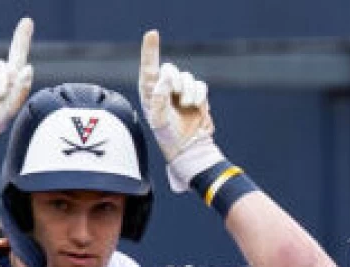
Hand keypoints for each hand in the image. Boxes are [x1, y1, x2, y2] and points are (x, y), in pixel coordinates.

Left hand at [137, 29, 221, 192]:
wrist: (188, 148)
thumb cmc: (167, 136)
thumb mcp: (158, 119)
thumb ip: (159, 97)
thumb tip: (165, 77)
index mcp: (149, 92)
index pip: (149, 66)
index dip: (150, 49)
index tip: (152, 34)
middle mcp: (164, 88)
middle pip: (171, 69)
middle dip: (175, 81)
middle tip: (176, 98)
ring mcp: (181, 91)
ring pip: (187, 77)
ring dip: (188, 92)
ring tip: (186, 107)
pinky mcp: (196, 96)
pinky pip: (201, 86)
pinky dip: (200, 96)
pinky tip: (196, 108)